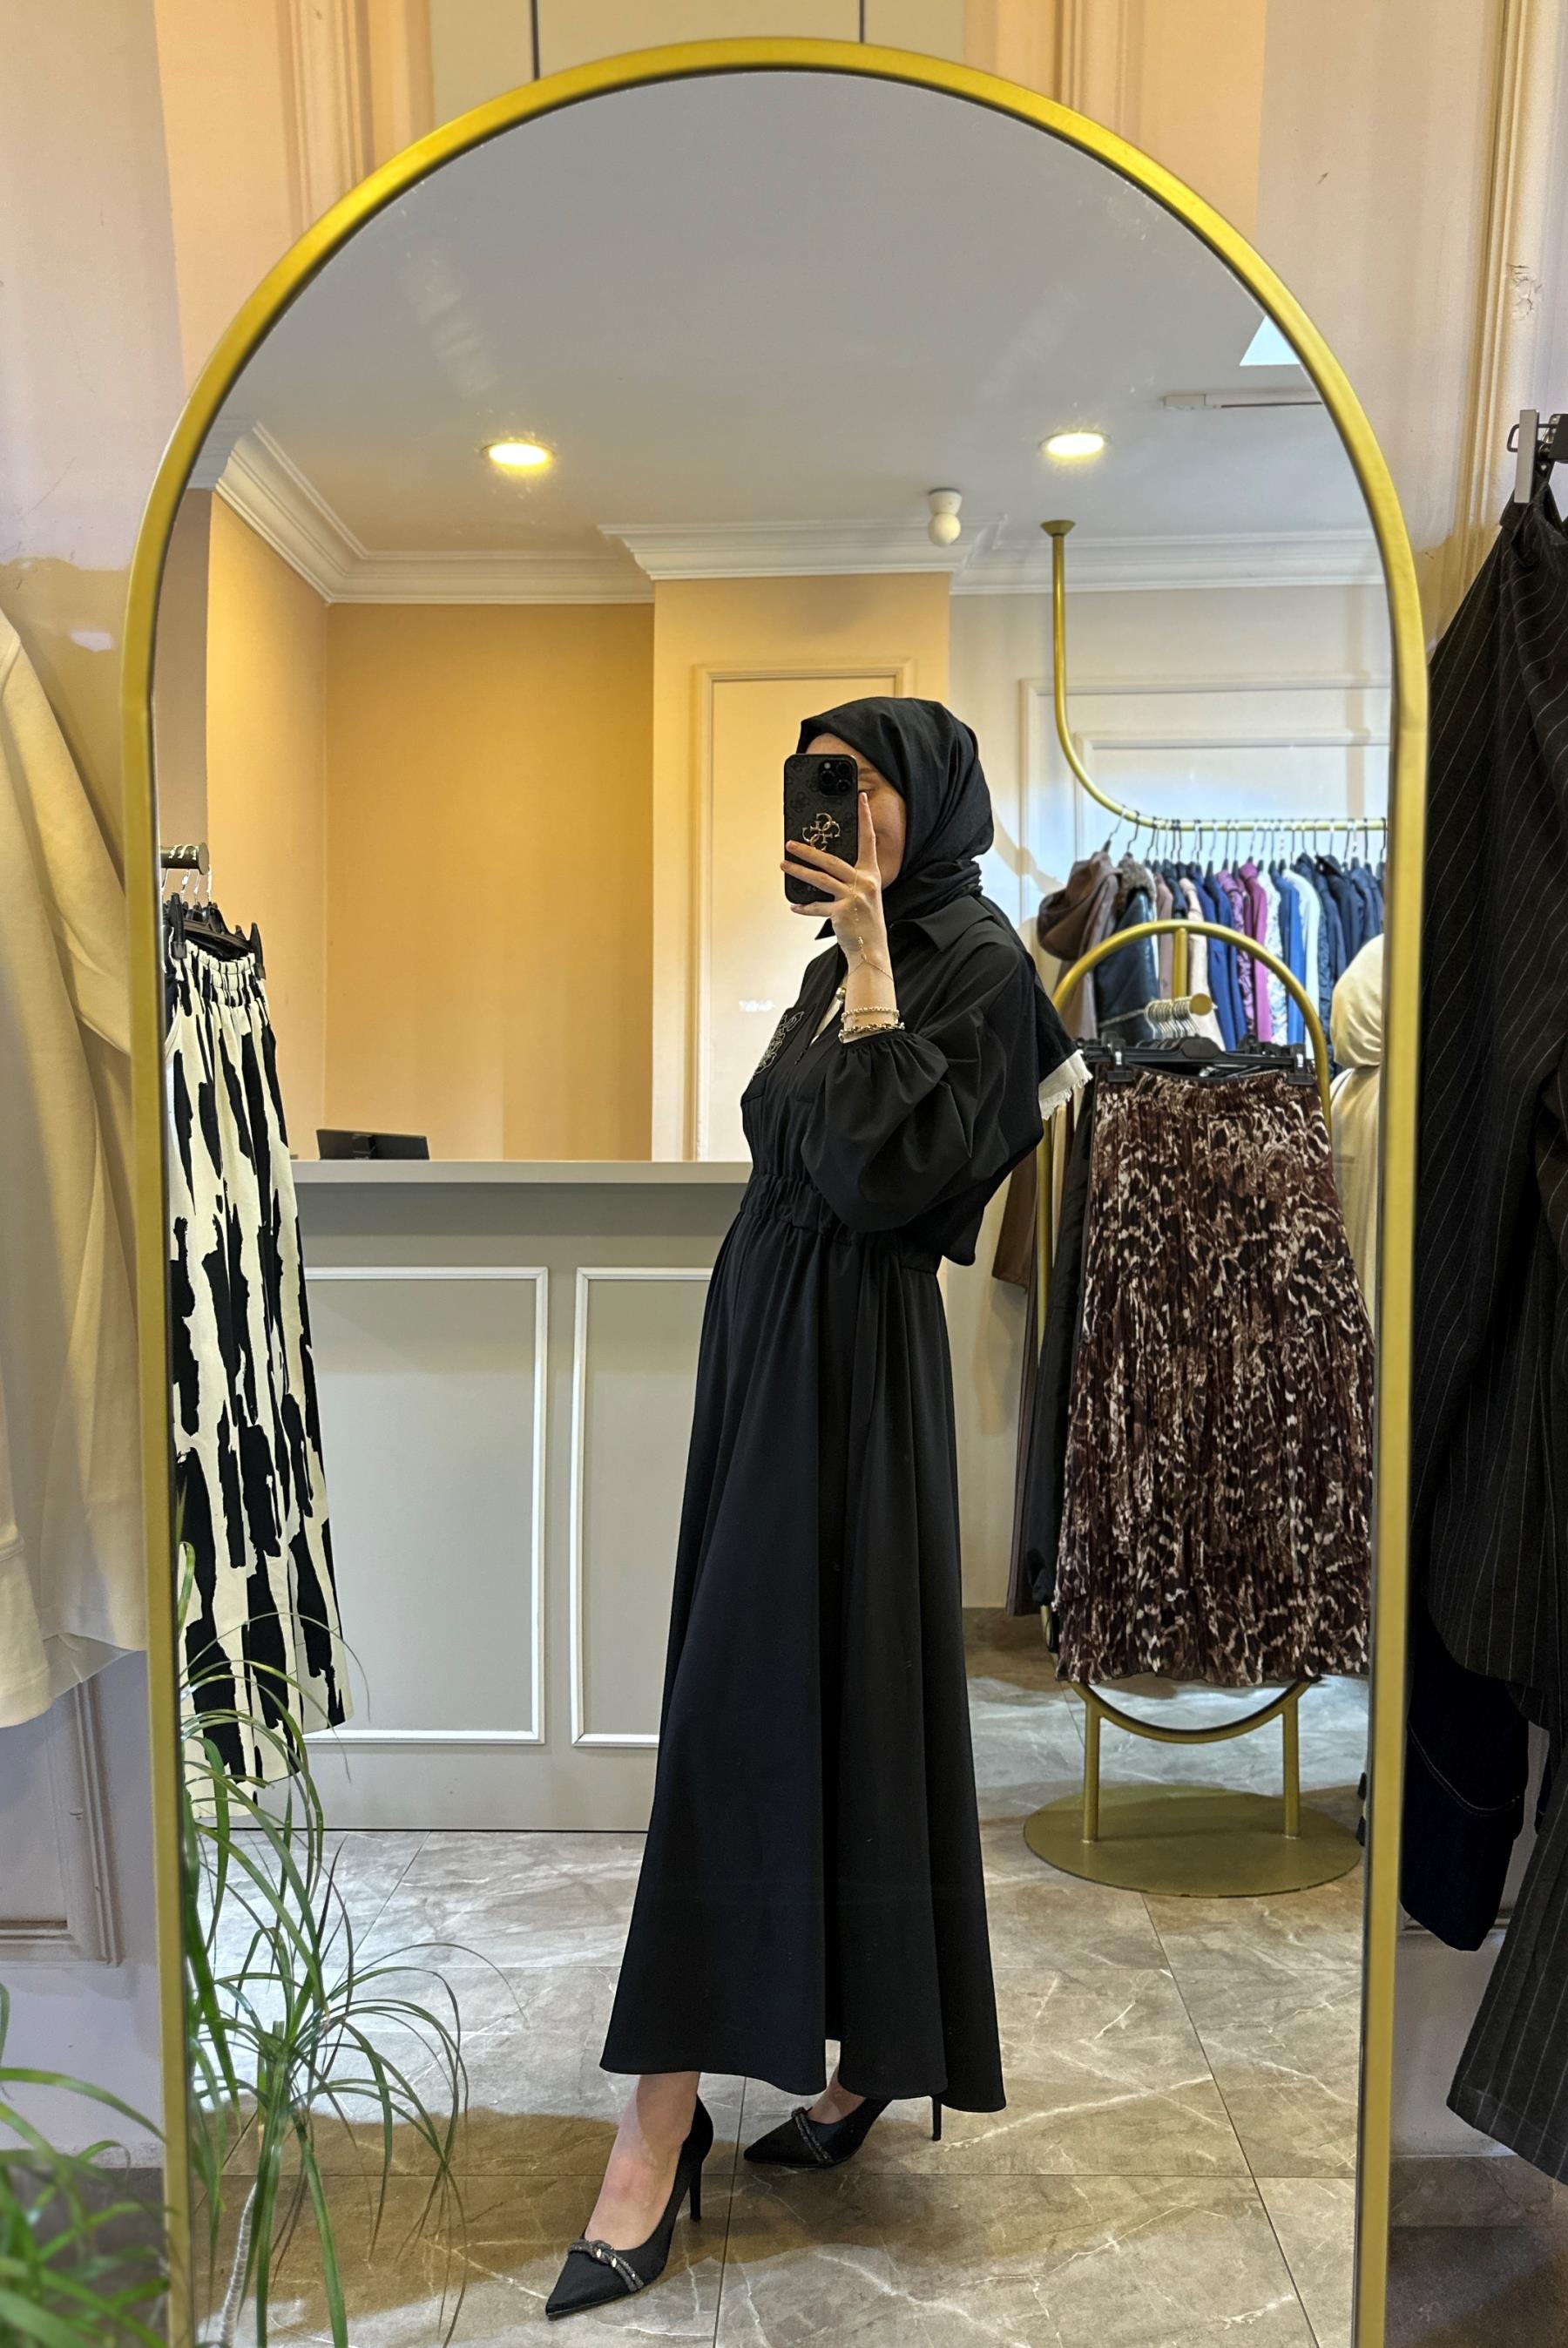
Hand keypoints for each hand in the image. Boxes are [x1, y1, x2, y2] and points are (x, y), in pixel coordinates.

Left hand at [782, 791, 891, 971]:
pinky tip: (794, 906)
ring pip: (820, 878)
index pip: (869, 841)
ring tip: (784, 865)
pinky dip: (804, 907)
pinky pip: (817, 906)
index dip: (865, 819)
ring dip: (799, 871)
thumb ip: (849, 880)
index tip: (860, 800)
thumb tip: (821, 867)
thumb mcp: (864, 896)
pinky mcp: (842, 912)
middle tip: (790, 843)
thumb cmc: (865, 922)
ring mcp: (854, 897)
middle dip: (808, 850)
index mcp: (872, 875)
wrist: (871, 949)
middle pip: (832, 860)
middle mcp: (865, 883)